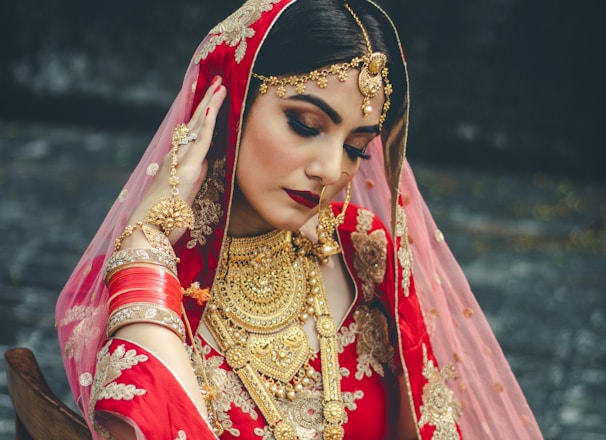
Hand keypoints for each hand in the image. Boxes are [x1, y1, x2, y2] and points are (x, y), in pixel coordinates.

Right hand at [122, 76, 226, 247]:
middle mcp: (176, 157)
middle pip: (194, 124)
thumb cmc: (164, 220)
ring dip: (209, 105)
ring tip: (219, 86)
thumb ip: (194, 177)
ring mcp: (179, 161)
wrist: (147, 232)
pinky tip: (212, 108)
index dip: (202, 114)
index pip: (191, 133)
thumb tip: (203, 164)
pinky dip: (206, 125)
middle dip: (207, 101)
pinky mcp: (186, 170)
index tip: (211, 97)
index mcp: (176, 163)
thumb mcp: (185, 194)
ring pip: (197, 127)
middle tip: (217, 81)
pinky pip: (199, 143)